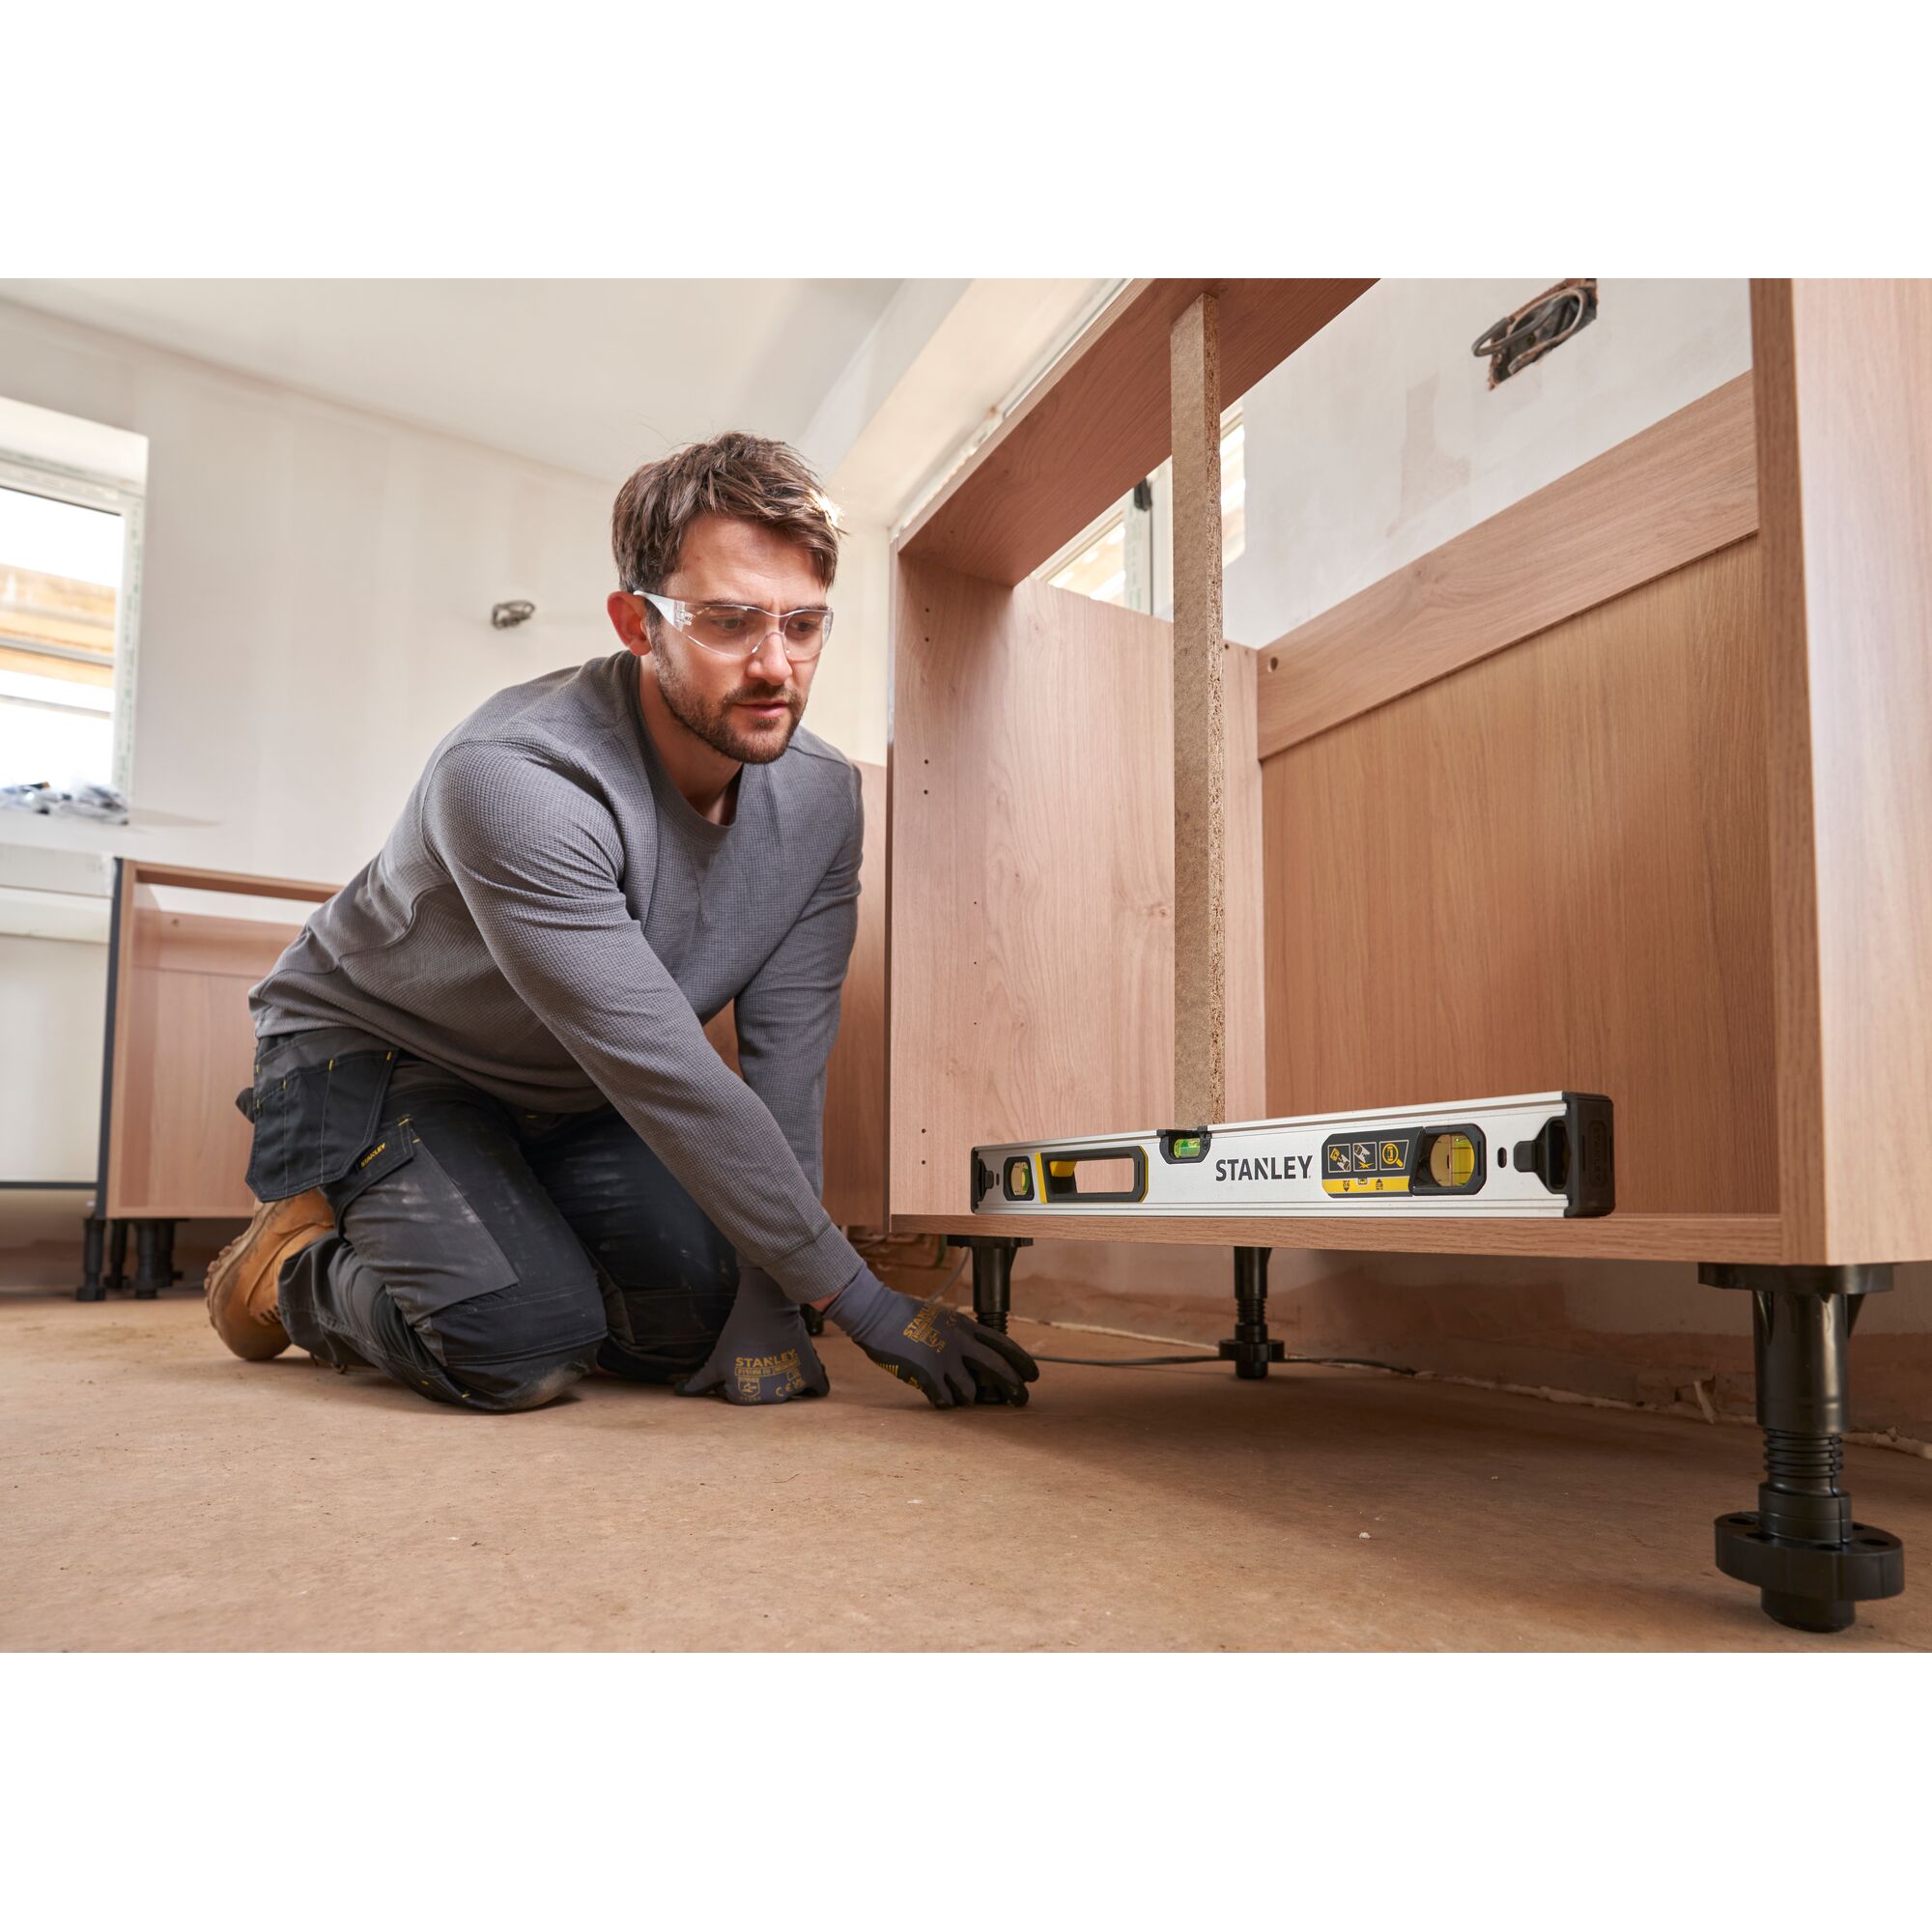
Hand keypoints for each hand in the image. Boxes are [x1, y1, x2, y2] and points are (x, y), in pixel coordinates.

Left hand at [677, 1265, 829, 1404]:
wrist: (766, 1307)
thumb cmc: (738, 1331)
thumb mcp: (716, 1358)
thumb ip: (699, 1381)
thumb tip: (679, 1393)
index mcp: (743, 1398)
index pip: (742, 1395)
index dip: (739, 1378)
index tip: (743, 1360)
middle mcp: (769, 1399)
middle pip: (767, 1394)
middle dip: (763, 1380)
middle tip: (760, 1355)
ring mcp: (791, 1387)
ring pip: (791, 1391)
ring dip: (786, 1379)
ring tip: (778, 1355)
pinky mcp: (811, 1373)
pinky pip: (817, 1390)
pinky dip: (813, 1387)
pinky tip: (804, 1373)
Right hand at [827, 1268, 1038, 1408]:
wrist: (876, 1312)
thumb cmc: (907, 1316)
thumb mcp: (943, 1320)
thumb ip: (962, 1338)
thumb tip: (979, 1361)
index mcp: (965, 1325)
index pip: (1004, 1345)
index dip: (1022, 1362)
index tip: (1034, 1376)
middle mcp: (959, 1342)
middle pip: (998, 1369)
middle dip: (1013, 1388)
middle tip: (1021, 1400)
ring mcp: (943, 1358)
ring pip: (971, 1391)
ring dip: (968, 1397)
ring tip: (958, 1394)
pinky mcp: (926, 1373)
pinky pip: (945, 1399)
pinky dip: (944, 1401)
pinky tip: (939, 1397)